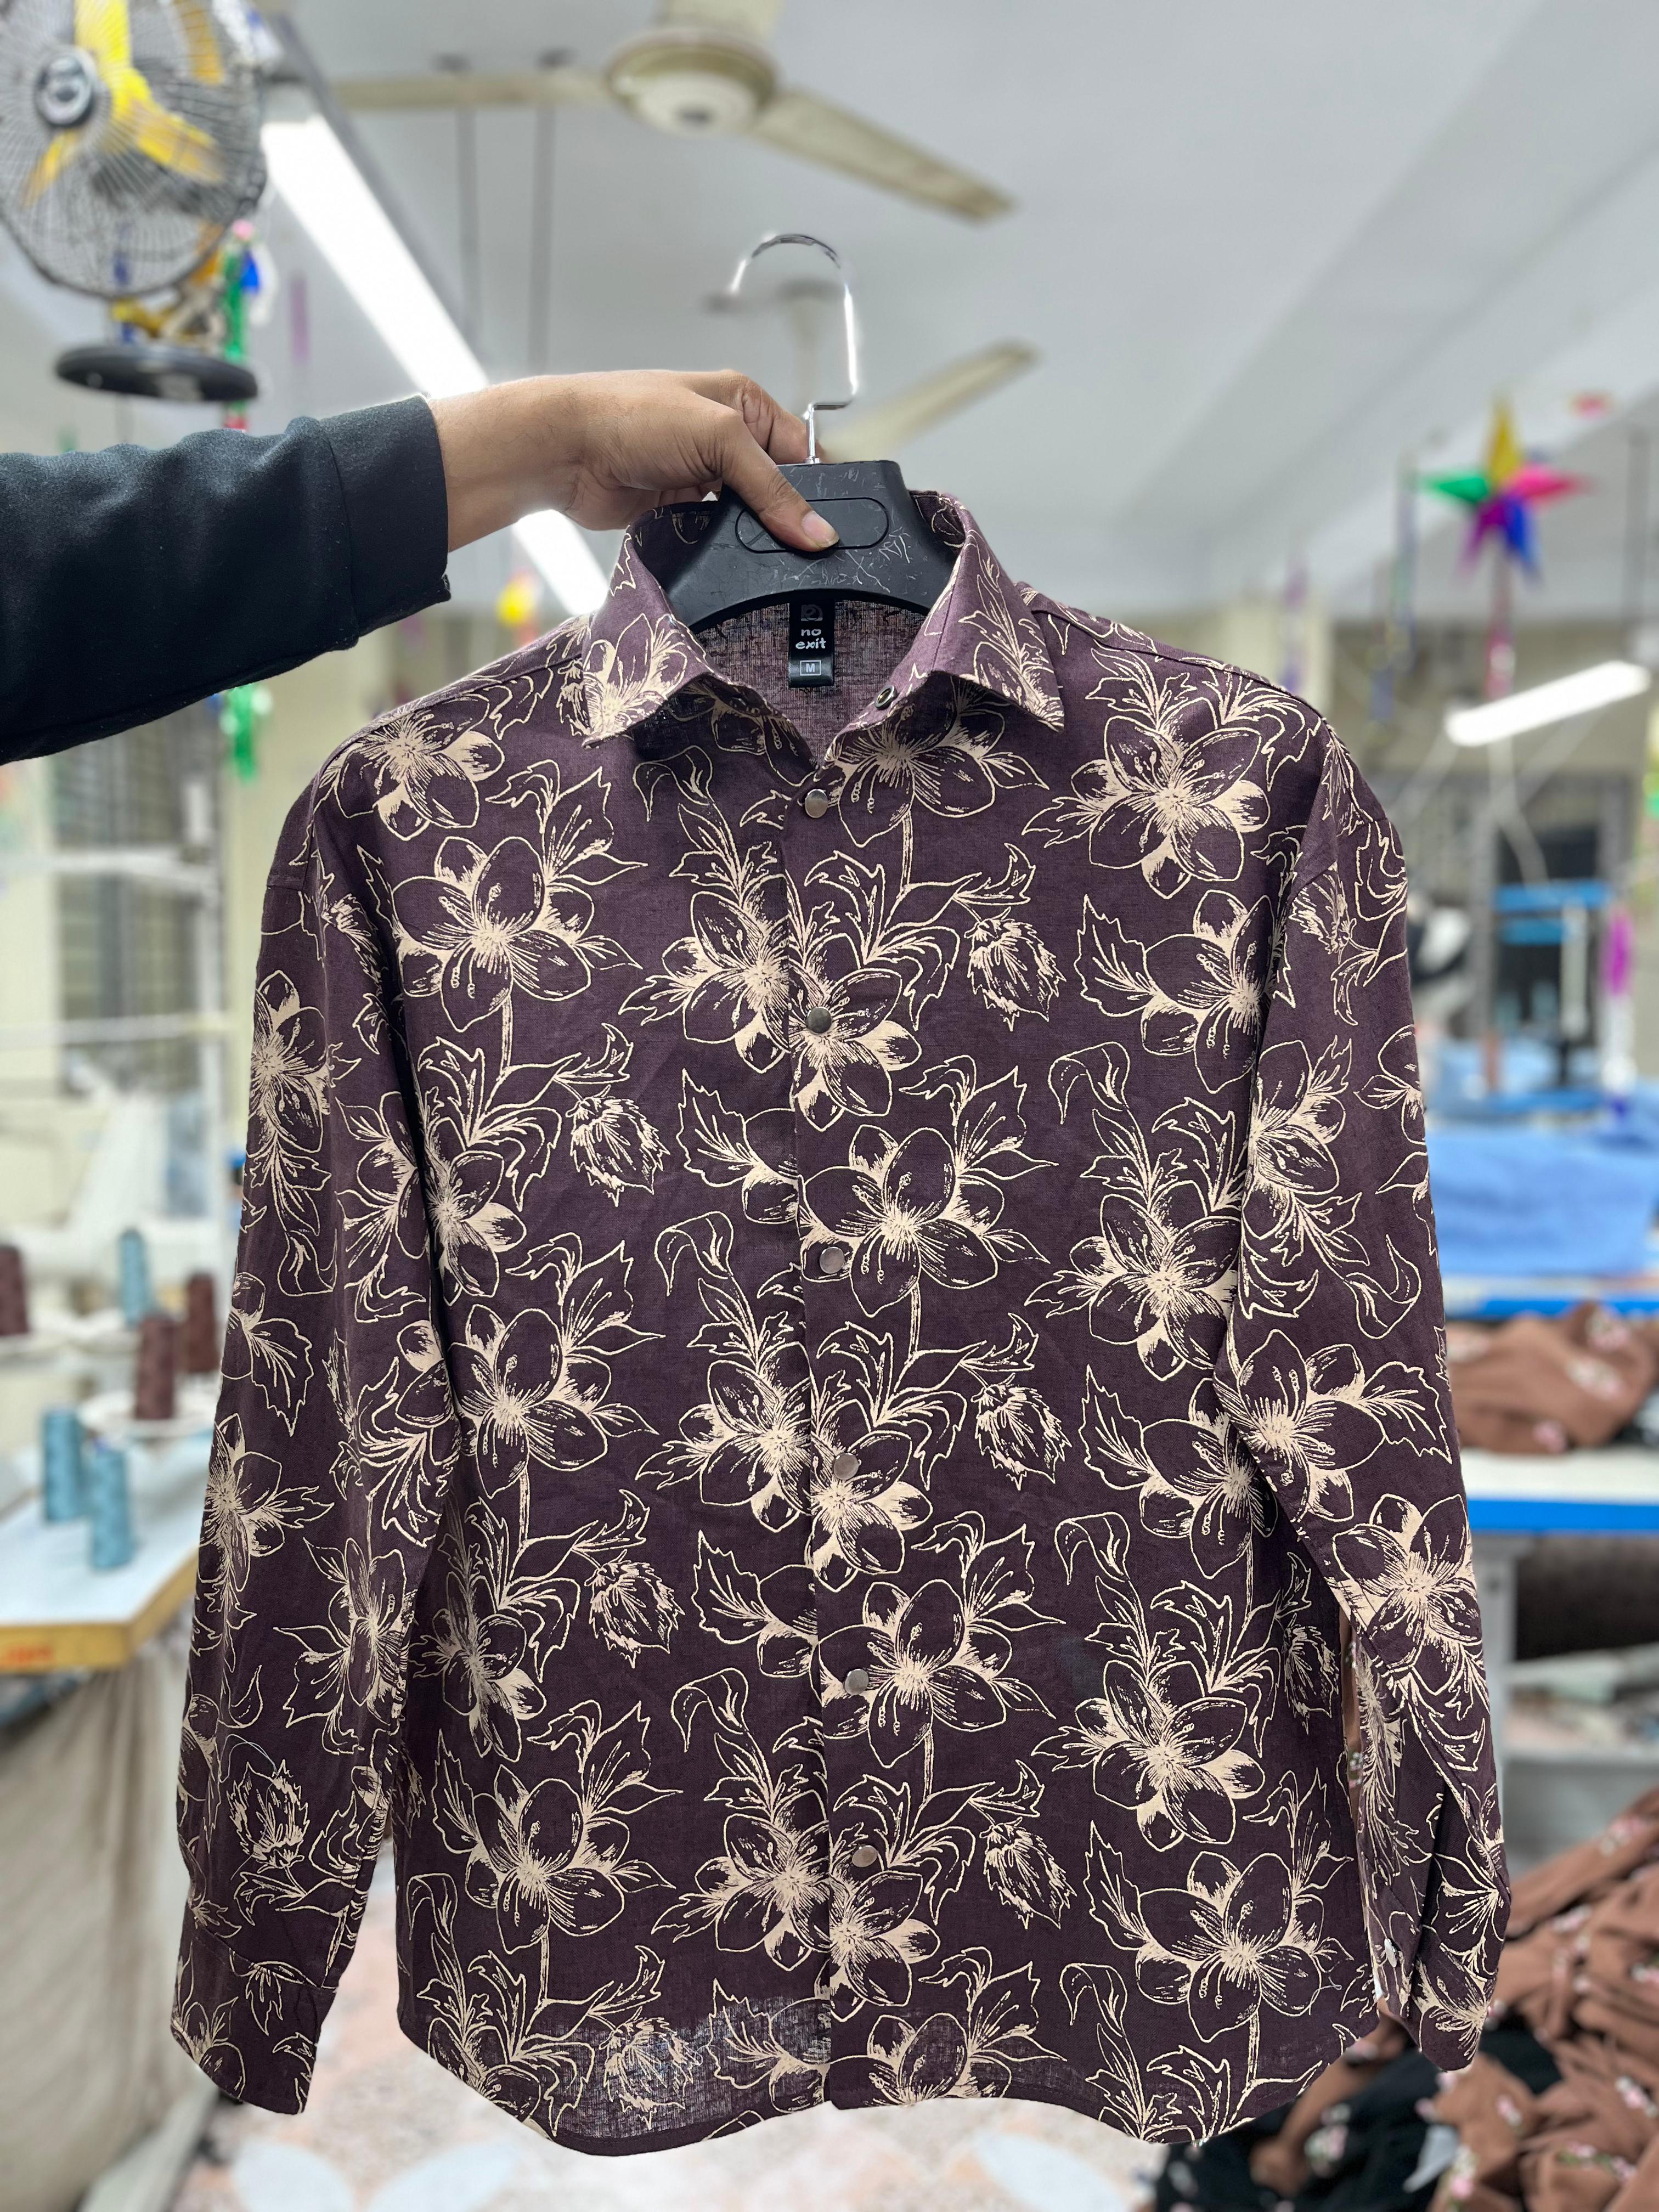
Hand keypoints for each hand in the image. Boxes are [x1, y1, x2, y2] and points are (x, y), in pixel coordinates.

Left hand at [428, 370, 838, 556]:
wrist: (565, 451)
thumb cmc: (631, 417)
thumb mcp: (719, 438)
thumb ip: (771, 488)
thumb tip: (817, 531)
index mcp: (744, 404)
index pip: (802, 450)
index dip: (817, 488)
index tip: (830, 527)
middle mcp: (726, 440)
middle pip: (778, 489)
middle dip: (787, 517)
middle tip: (804, 550)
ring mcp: (702, 478)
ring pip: (749, 518)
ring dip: (754, 538)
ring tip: (767, 557)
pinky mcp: (681, 512)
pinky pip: (718, 538)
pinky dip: (725, 550)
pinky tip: (732, 560)